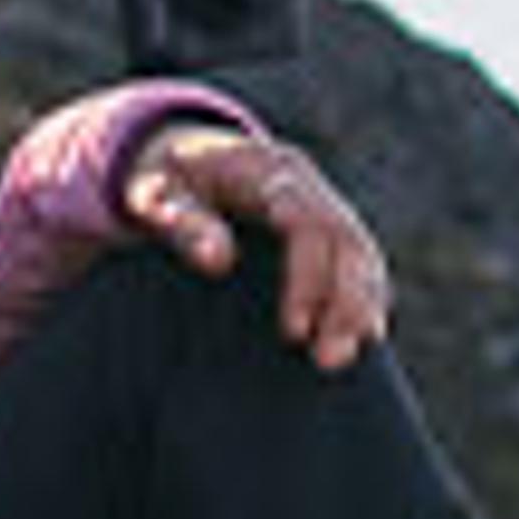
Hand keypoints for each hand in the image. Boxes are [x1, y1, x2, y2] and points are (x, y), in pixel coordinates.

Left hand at [124, 121, 389, 370]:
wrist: (183, 158)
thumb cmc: (163, 181)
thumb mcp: (154, 192)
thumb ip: (181, 221)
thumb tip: (218, 261)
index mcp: (268, 171)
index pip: (308, 224)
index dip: (309, 277)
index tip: (293, 331)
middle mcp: (305, 187)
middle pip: (348, 242)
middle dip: (347, 302)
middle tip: (330, 360)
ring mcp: (320, 205)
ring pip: (362, 255)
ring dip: (361, 307)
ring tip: (341, 359)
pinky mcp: (324, 229)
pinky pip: (358, 263)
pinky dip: (364, 297)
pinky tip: (361, 338)